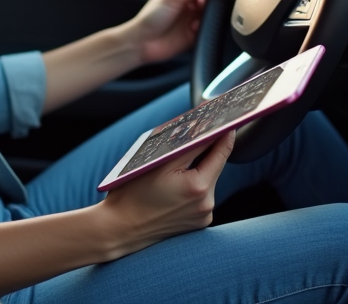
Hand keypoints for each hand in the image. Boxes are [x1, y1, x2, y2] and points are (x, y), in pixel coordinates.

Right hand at [100, 130, 234, 255]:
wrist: (120, 228)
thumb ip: (188, 145)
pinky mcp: (199, 223)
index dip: (224, 132)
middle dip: (204, 151)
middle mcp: (206, 203)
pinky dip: (192, 186)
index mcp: (198, 186)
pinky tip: (174, 187)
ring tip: (173, 169)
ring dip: (197, 169)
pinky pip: (201, 196)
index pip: (221, 151)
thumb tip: (208, 130)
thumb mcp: (159, 162)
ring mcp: (203, 216)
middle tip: (191, 139)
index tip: (227, 119)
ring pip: (207, 181)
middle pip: (214, 166)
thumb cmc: (132, 192)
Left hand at [126, 0, 218, 65]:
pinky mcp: (193, 32)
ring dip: (207, 15)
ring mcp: (190, 17)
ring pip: (209, 13)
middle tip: (204, 4)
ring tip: (198, 17)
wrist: (142, 43)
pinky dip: (204, 27)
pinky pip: (207, 28)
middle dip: (210, 1)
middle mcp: (186, 2)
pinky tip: (193, 28)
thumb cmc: (151, 17)